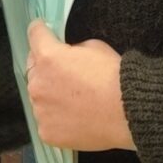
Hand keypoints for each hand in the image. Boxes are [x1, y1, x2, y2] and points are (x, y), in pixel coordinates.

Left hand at [25, 22, 132, 150]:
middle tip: (65, 75)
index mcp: (48, 57)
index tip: (41, 31)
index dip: (40, 31)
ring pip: (39, 97)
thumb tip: (67, 55)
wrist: (128, 114)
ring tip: (74, 101)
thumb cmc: (115, 78)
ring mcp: (40, 110)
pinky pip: (46, 120)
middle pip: (33, 69)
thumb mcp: (96, 47)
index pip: (34, 35)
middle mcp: (38, 83)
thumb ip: (73, 49)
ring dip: (50, 95)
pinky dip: (57, 118)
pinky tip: (75, 118)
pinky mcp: (46, 131)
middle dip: (45, 68)